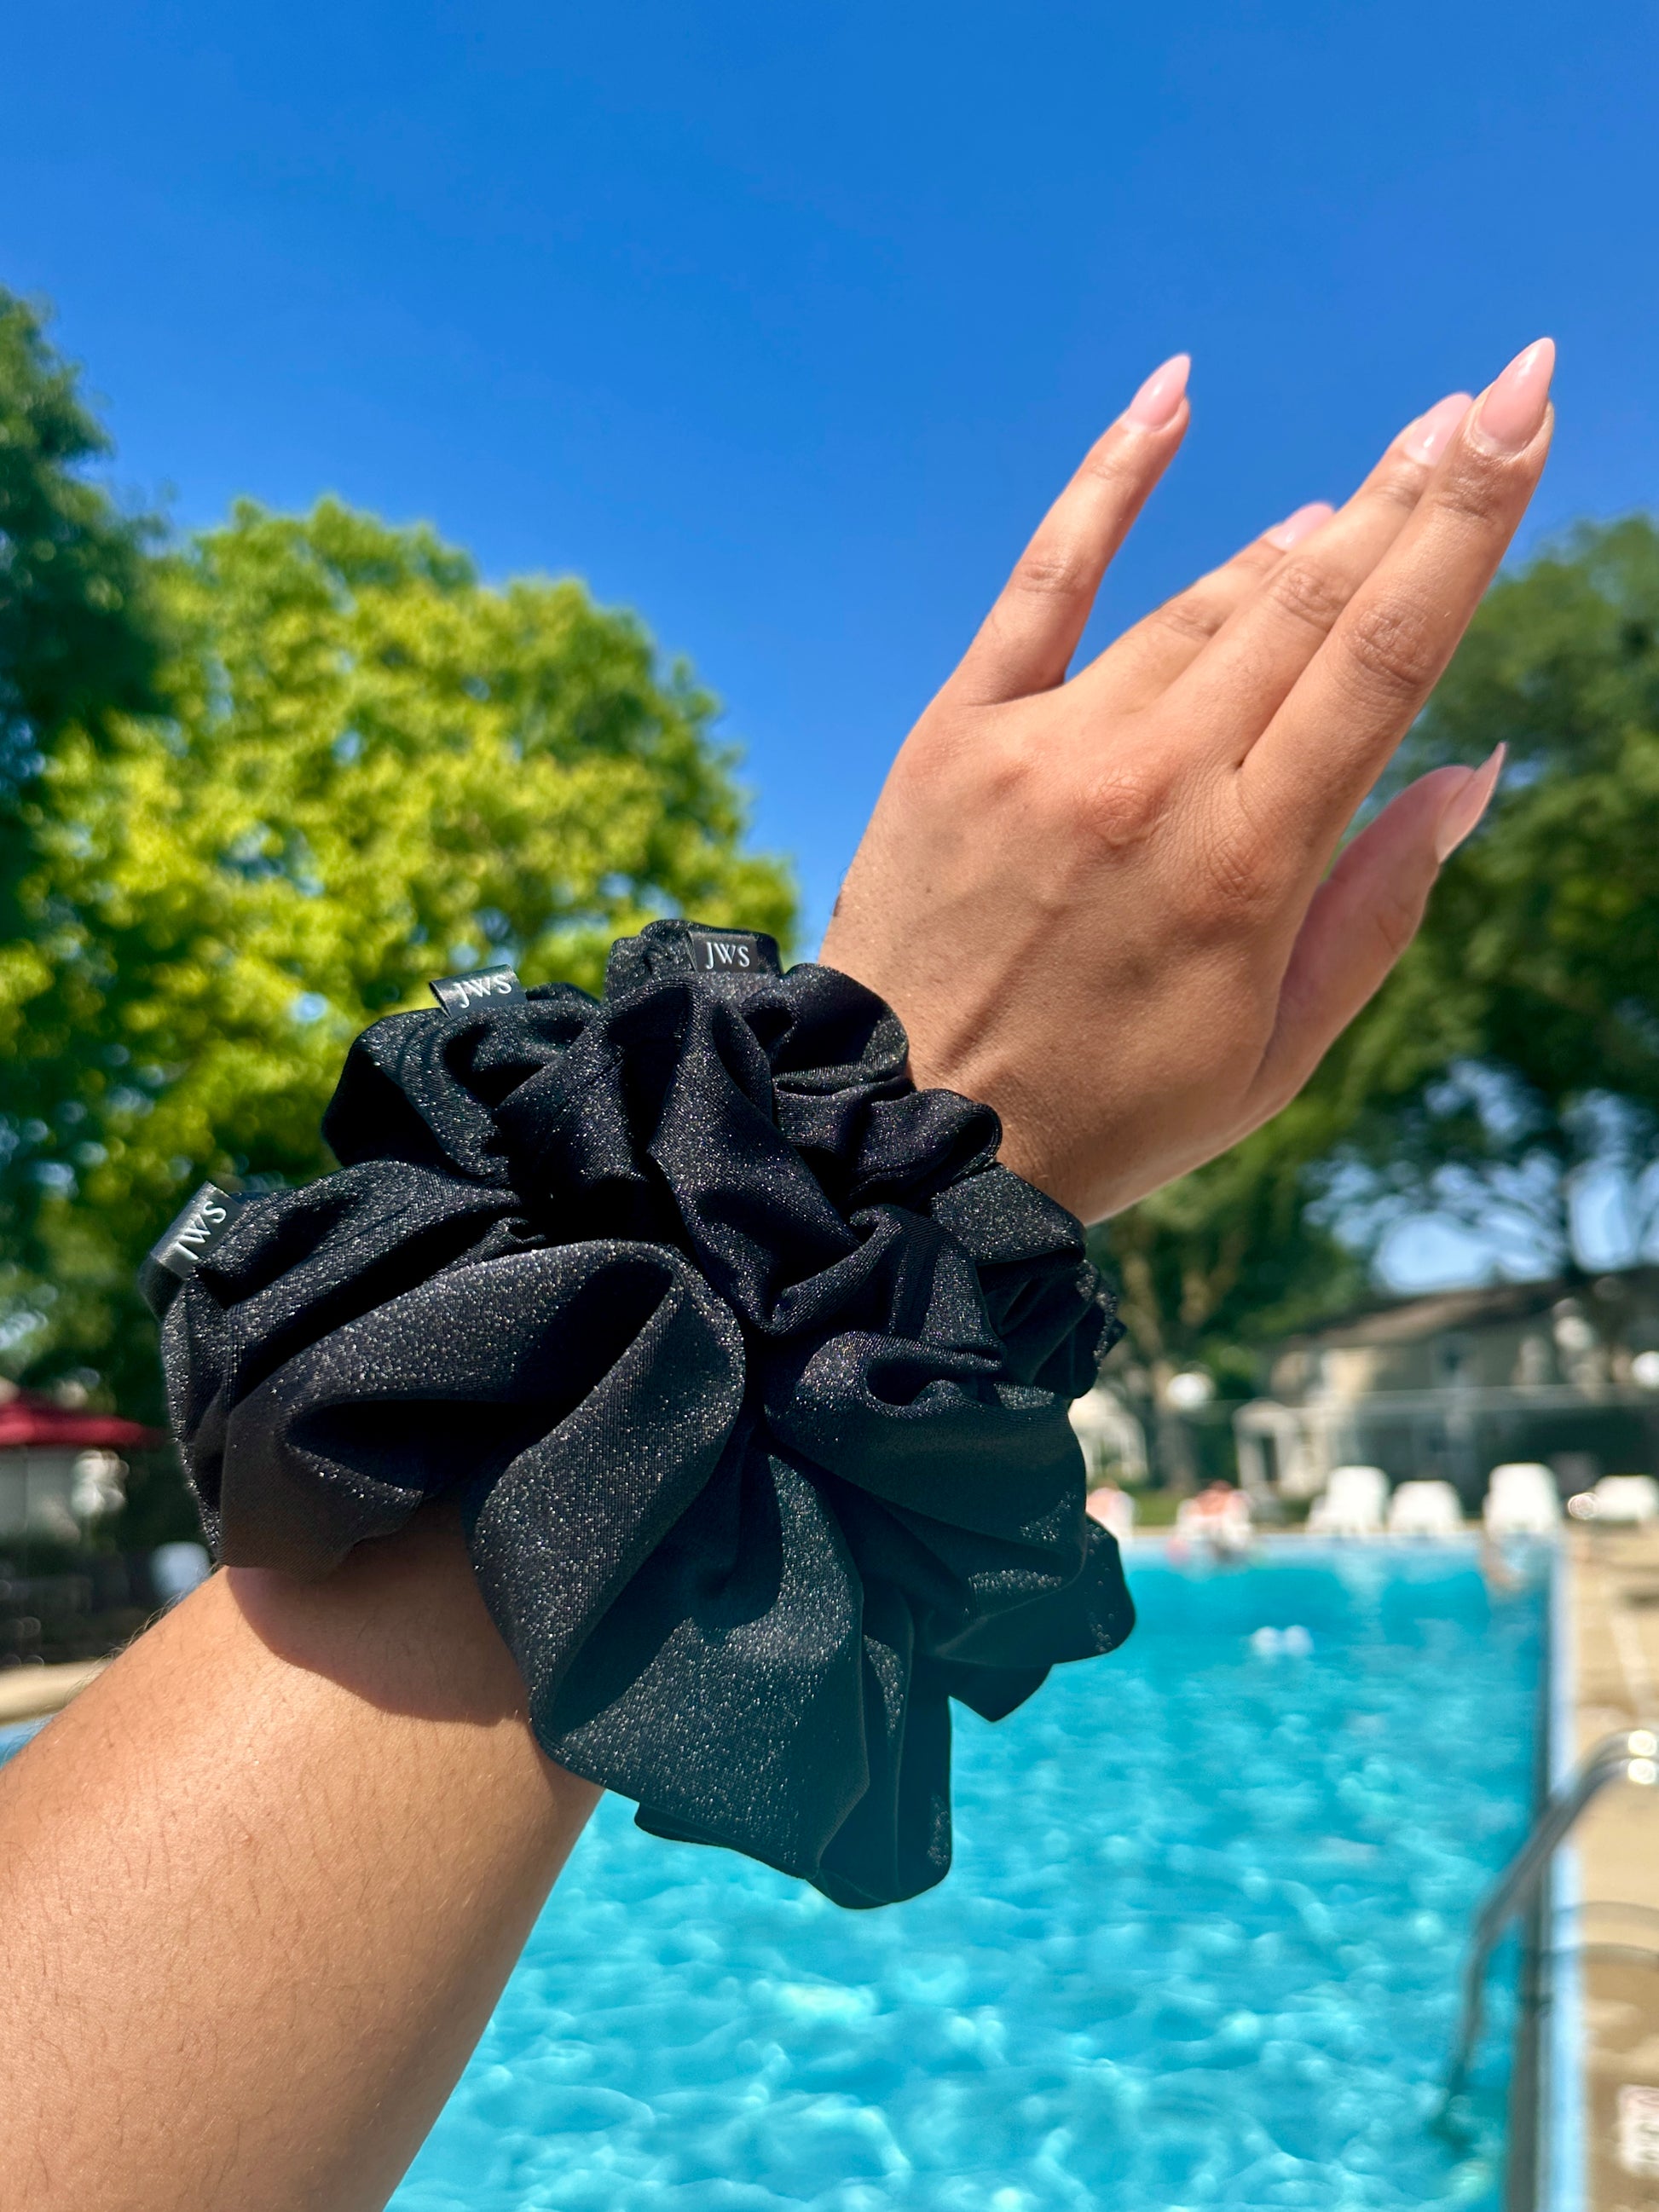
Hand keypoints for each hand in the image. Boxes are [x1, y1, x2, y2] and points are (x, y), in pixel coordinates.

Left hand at [821, 342, 1552, 1222]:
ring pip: (1200, 602)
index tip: (1525, 407)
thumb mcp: (1276, 1054)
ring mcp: (1048, 745)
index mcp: (1249, 864)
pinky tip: (1172, 397)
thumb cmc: (1111, 1112)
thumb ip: (1377, 906)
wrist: (904, 1137)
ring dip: (1292, 545)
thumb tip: (1470, 768)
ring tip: (1351, 505)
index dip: (1467, 522)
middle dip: (1408, 490)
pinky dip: (1109, 484)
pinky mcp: (958, 733)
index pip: (1386, 655)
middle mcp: (1153, 780)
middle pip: (1309, 600)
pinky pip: (1045, 582)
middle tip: (1480, 399)